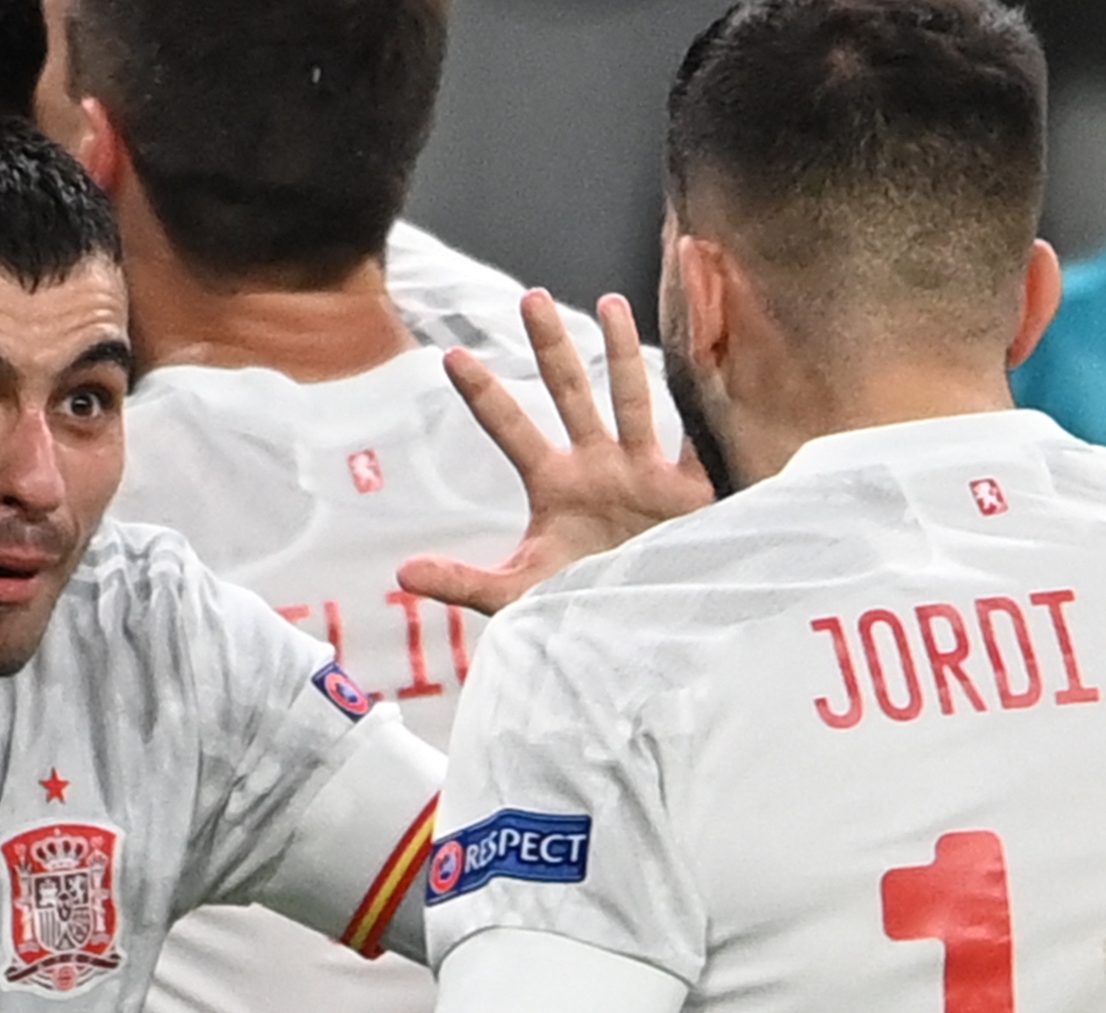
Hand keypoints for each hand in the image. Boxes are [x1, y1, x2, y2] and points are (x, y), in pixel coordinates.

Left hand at [397, 291, 712, 614]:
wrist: (649, 633)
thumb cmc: (585, 608)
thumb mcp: (520, 596)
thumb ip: (465, 582)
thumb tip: (402, 570)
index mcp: (555, 486)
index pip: (510, 428)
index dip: (484, 394)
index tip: (451, 356)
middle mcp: (598, 466)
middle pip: (569, 393)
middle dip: (551, 347)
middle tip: (530, 298)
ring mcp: (644, 471)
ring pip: (631, 399)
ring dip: (622, 354)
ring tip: (611, 303)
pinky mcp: (690, 490)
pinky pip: (697, 437)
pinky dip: (703, 401)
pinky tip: (703, 357)